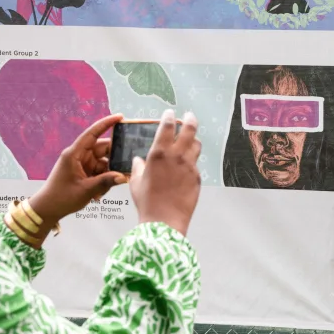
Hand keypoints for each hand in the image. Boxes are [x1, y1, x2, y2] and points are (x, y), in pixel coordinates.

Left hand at [28, 114, 126, 237]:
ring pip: (104, 162)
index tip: (120, 117)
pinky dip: (105, 180)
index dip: (106, 124)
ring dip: (109, 173)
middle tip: (128, 164)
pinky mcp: (84, 173)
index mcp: (74, 154)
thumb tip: (123, 177)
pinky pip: (101, 171)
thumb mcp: (85, 190)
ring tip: (108, 187)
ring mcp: (82, 164)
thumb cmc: (61, 198)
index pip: (92, 134)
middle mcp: (79, 156)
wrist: (47, 209)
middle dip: (115, 157)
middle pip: (103, 149)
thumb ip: (105, 182)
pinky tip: (101, 193)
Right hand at [129, 110, 201, 235]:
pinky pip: (195, 164)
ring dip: (193, 139)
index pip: (167, 127)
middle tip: (190, 115)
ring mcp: (189, 166)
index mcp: (158, 154)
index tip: (170, 113)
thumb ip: (138, 167)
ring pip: (196, 145)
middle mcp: (176, 156)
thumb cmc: (147, 202)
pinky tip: (187, 165)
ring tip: (191, 139)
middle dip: (190, 119)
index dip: (169, 117)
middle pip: (189, 130)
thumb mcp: (136, 182)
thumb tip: (138, 160)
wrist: (164, 220)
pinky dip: (191, 161)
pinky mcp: (197, 177)